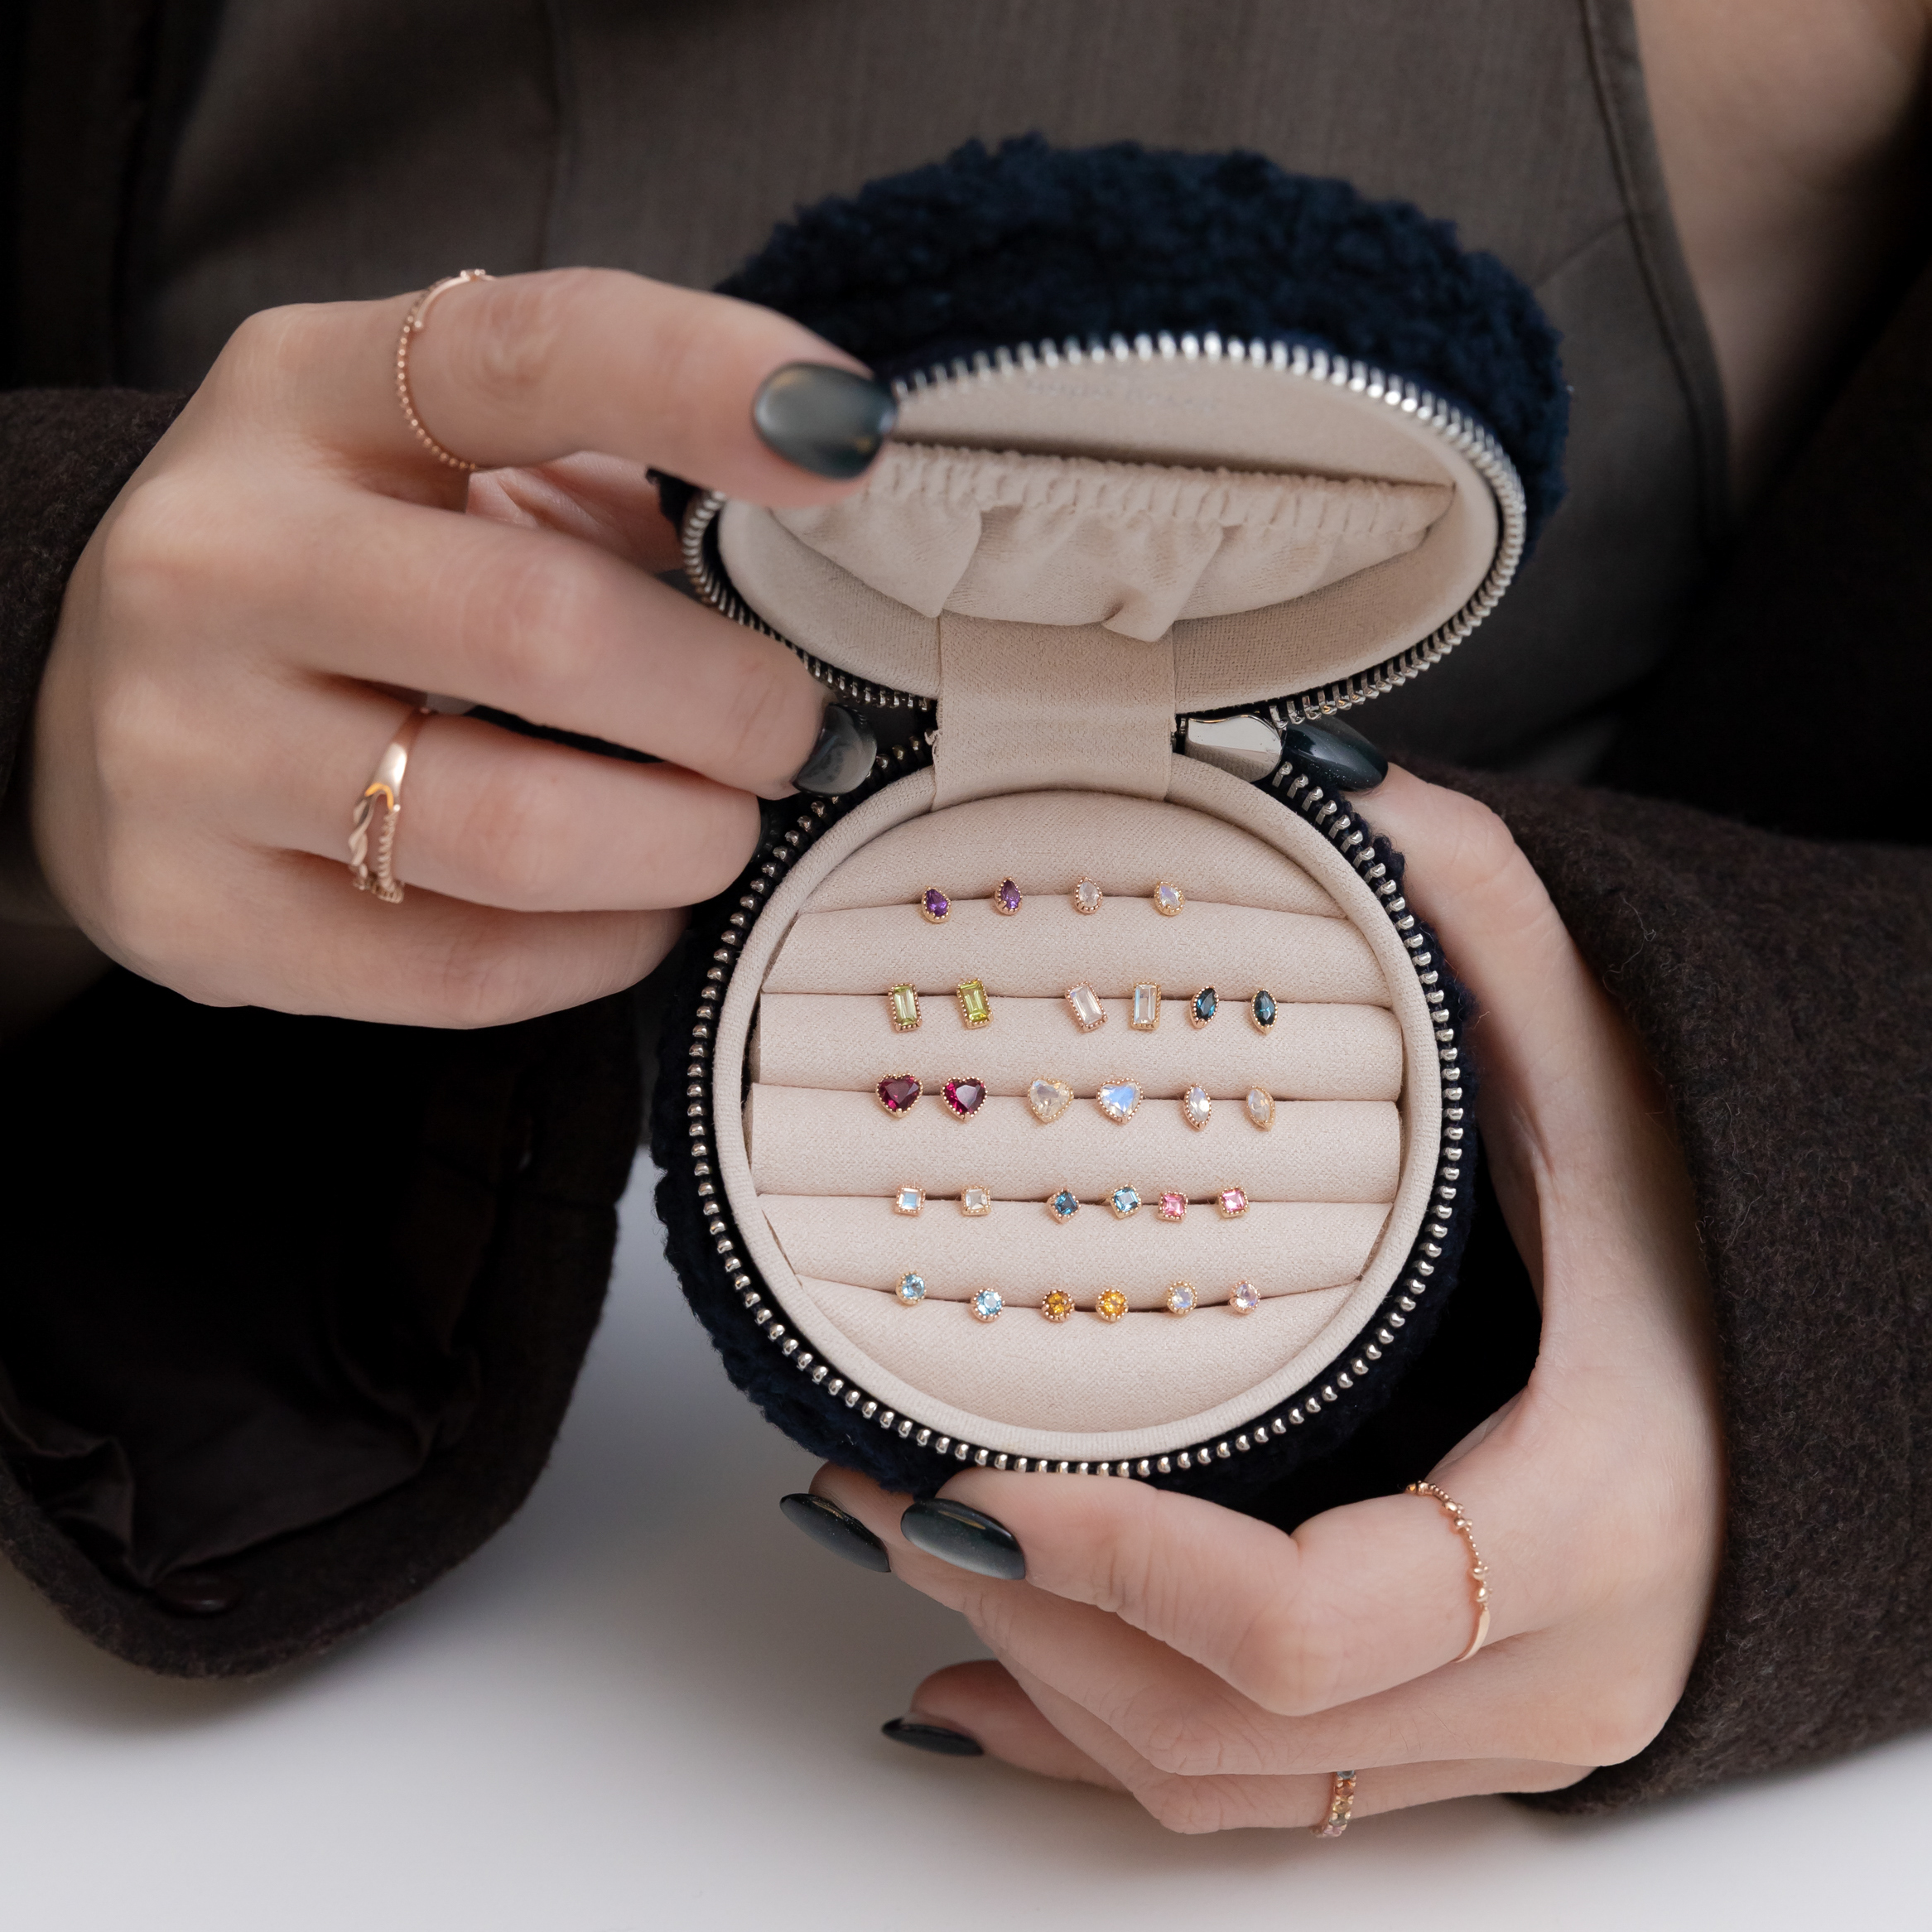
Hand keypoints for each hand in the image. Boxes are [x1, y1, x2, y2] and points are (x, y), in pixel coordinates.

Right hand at [29, 270, 883, 1022]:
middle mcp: (216, 560)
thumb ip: (599, 472)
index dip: (699, 382)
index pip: (522, 355)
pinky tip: (629, 909)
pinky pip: (472, 968)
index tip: (846, 432)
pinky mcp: (192, 911)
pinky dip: (605, 948)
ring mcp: (181, 748)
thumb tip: (810, 552)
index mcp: (302, 397)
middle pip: (548, 635)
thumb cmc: (333, 573)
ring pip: (520, 833)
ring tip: (717, 826)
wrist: (94, 707)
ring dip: (685, 845)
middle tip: (791, 730)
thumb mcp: (428, 460)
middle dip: (736, 704)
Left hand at [813, 767, 1725, 1829]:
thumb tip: (1334, 791)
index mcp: (1591, 1517)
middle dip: (1026, 1620)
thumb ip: (1496, 926)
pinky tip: (985, 1691)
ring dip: (1044, 1690)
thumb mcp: (1628, 1078)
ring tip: (910, 1558)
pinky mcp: (1468, 1740)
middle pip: (1227, 1727)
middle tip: (881, 1492)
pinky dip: (1105, 1754)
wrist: (1844, 1379)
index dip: (1115, 1568)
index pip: (1307, 1623)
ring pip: (1225, 1784)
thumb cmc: (1735, 1238)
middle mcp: (1552, 1669)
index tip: (966, 1473)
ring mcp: (1509, 1731)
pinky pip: (1259, 1803)